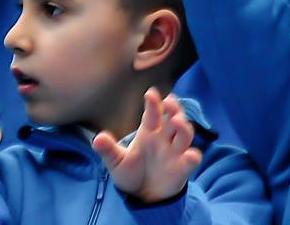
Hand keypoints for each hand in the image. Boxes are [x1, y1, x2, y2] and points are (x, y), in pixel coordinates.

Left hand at [94, 90, 203, 205]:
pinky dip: (192, 157)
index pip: (153, 114)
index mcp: (149, 132)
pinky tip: (190, 156)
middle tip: (170, 102)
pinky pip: (191, 160)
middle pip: (173, 118)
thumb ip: (108, 150)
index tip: (151, 94)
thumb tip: (97, 138)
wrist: (142, 196)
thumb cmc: (130, 173)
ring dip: (183, 127)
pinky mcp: (182, 167)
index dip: (153, 103)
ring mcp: (175, 151)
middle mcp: (164, 138)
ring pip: (185, 134)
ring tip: (177, 122)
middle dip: (174, 109)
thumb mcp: (116, 162)